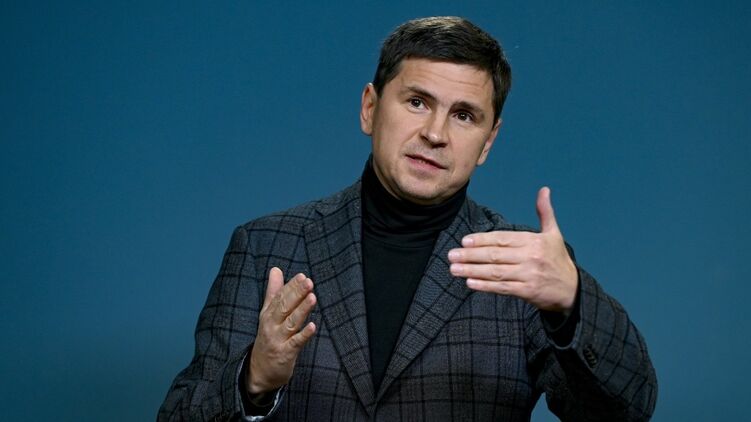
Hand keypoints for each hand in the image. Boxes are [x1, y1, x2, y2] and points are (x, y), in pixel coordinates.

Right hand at [247, 267, 316, 393]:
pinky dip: (304, 335)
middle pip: (284, 307)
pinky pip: (295, 343)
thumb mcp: (267, 314)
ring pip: (291, 323)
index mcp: (268, 313)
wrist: (259, 371)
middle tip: (308, 282)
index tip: (302, 276)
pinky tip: (313, 326)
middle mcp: (271, 325)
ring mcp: (278, 339)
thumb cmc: (268, 337)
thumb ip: (274, 291)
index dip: (291, 286)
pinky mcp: (285, 354)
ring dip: (301, 310)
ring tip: (312, 297)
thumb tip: (276, 269)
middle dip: (296, 294)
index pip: (280, 297)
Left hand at [448, 187, 577, 313]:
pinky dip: (485, 286)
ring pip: (495, 272)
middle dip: (471, 256)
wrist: (572, 289)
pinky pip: (502, 288)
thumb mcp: (554, 234)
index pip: (502, 239)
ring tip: (454, 269)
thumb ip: (545, 213)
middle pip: (495, 255)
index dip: (482, 240)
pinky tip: (469, 283)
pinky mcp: (527, 291)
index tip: (464, 241)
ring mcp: (529, 275)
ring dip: (472, 270)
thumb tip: (544, 190)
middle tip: (451, 255)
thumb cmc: (557, 259)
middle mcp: (531, 257)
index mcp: (534, 241)